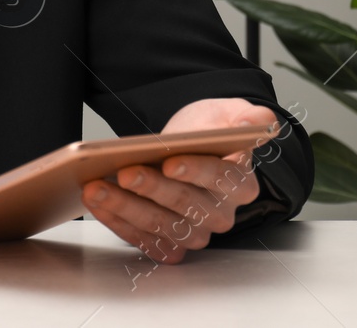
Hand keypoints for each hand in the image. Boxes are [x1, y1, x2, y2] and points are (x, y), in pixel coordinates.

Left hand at [81, 98, 273, 263]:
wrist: (187, 148)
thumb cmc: (208, 133)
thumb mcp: (229, 113)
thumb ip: (249, 117)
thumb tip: (259, 122)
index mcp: (240, 183)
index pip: (221, 179)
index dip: (195, 171)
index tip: (170, 162)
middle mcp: (220, 214)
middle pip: (185, 205)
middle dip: (151, 189)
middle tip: (124, 172)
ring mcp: (194, 232)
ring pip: (160, 224)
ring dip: (125, 208)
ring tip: (96, 188)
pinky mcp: (170, 242)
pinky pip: (143, 239)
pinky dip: (118, 223)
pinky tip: (98, 204)